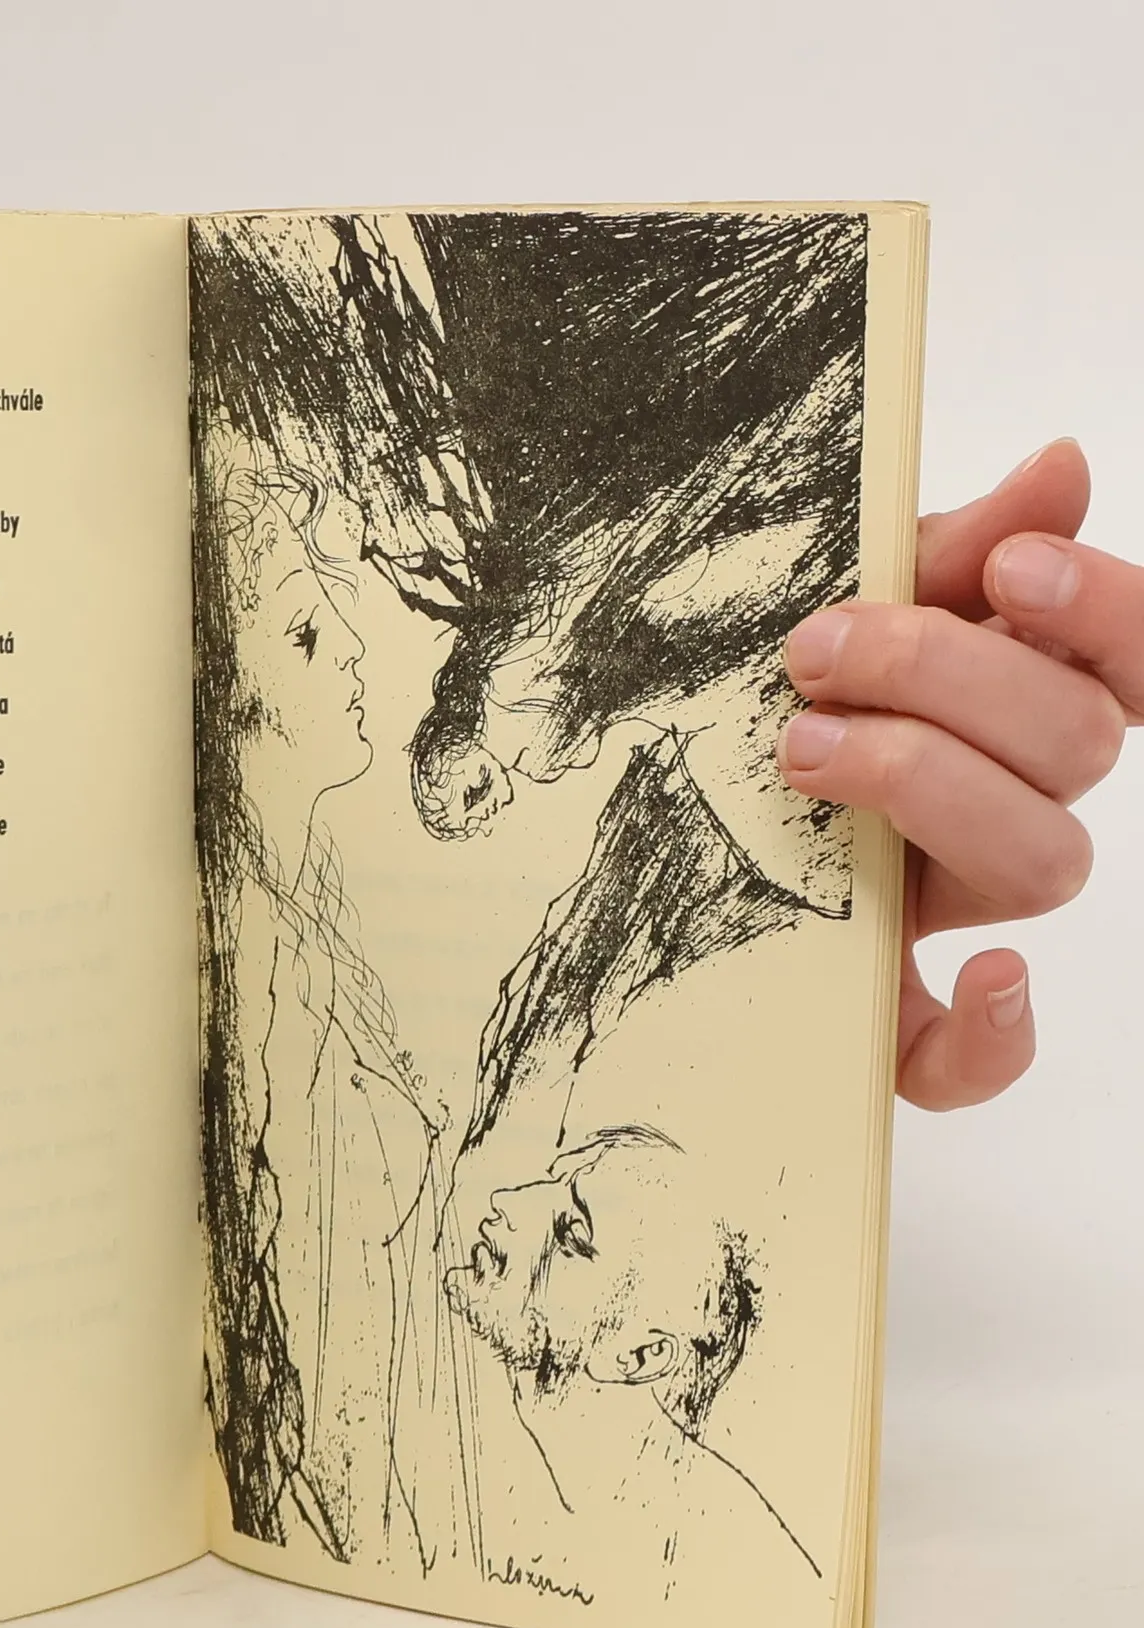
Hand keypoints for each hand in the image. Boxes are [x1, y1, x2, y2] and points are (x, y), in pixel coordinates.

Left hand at [777, 439, 1131, 1109]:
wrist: (637, 822)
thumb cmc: (762, 705)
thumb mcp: (835, 611)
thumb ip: (939, 551)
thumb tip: (1059, 466)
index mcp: (1007, 705)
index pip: (1125, 662)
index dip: (1102, 611)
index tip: (1004, 568)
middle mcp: (1004, 805)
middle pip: (1074, 749)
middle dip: (949, 681)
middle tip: (813, 655)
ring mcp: (954, 910)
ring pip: (1041, 860)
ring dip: (934, 788)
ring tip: (802, 748)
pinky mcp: (890, 1013)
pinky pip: (974, 1058)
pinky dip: (994, 1033)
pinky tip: (979, 976)